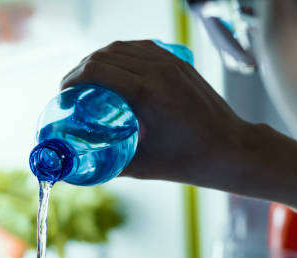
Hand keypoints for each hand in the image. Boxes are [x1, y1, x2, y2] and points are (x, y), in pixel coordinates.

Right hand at [61, 40, 248, 183]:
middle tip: (73, 91)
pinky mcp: (180, 63)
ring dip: (101, 59)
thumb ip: (108, 166)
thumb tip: (76, 171)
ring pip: (122, 47)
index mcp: (147, 94)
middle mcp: (158, 70)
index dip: (72, 80)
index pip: (96, 71)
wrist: (232, 150)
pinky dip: (123, 54)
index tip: (64, 95)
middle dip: (81, 70)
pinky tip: (118, 70)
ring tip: (91, 80)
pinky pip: (142, 47)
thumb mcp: (144, 167)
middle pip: (104, 55)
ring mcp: (171, 63)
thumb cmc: (191, 162)